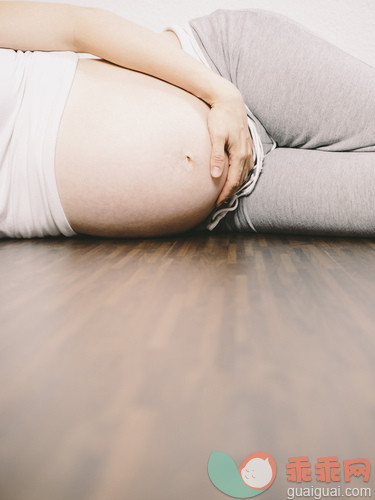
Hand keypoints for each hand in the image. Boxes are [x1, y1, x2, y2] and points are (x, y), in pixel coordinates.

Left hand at [207, 88, 253, 206]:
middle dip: (230, 193)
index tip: (217, 204)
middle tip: (219, 203)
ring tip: (226, 192)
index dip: (226, 194)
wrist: (229, 100)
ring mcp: (248, 150)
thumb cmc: (220, 116)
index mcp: (239, 154)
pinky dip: (240, 175)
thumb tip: (216, 175)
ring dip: (236, 185)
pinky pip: (246, 166)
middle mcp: (246, 154)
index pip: (234, 181)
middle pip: (240, 180)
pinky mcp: (246, 145)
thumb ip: (216, 156)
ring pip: (244, 174)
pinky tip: (234, 176)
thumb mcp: (216, 136)